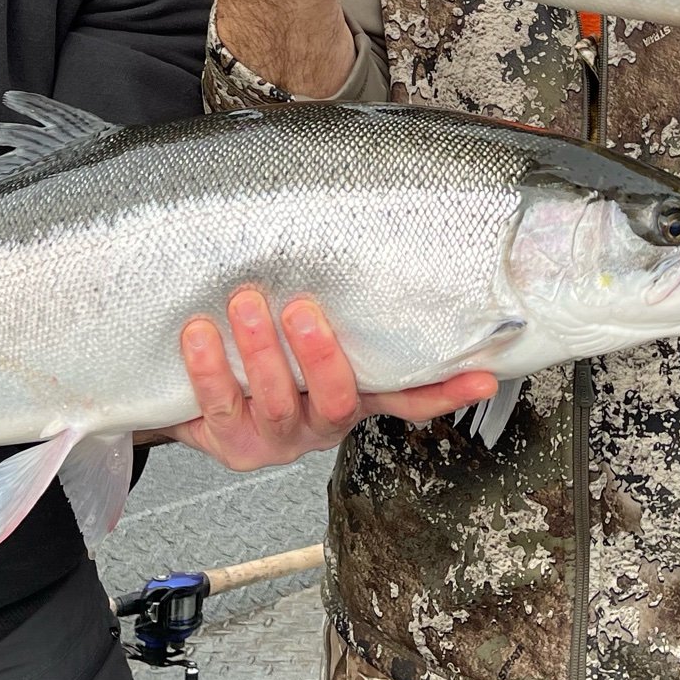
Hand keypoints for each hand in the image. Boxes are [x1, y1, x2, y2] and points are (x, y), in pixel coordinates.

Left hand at [160, 287, 495, 472]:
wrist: (198, 398)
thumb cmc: (262, 354)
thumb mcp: (303, 336)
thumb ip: (335, 310)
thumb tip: (364, 237)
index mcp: (352, 395)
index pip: (407, 397)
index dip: (444, 390)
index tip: (482, 376)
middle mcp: (320, 422)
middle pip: (336, 399)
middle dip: (320, 355)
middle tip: (302, 308)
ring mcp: (276, 436)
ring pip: (277, 402)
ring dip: (260, 351)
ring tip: (245, 303)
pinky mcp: (229, 442)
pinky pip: (220, 405)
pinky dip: (209, 366)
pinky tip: (199, 332)